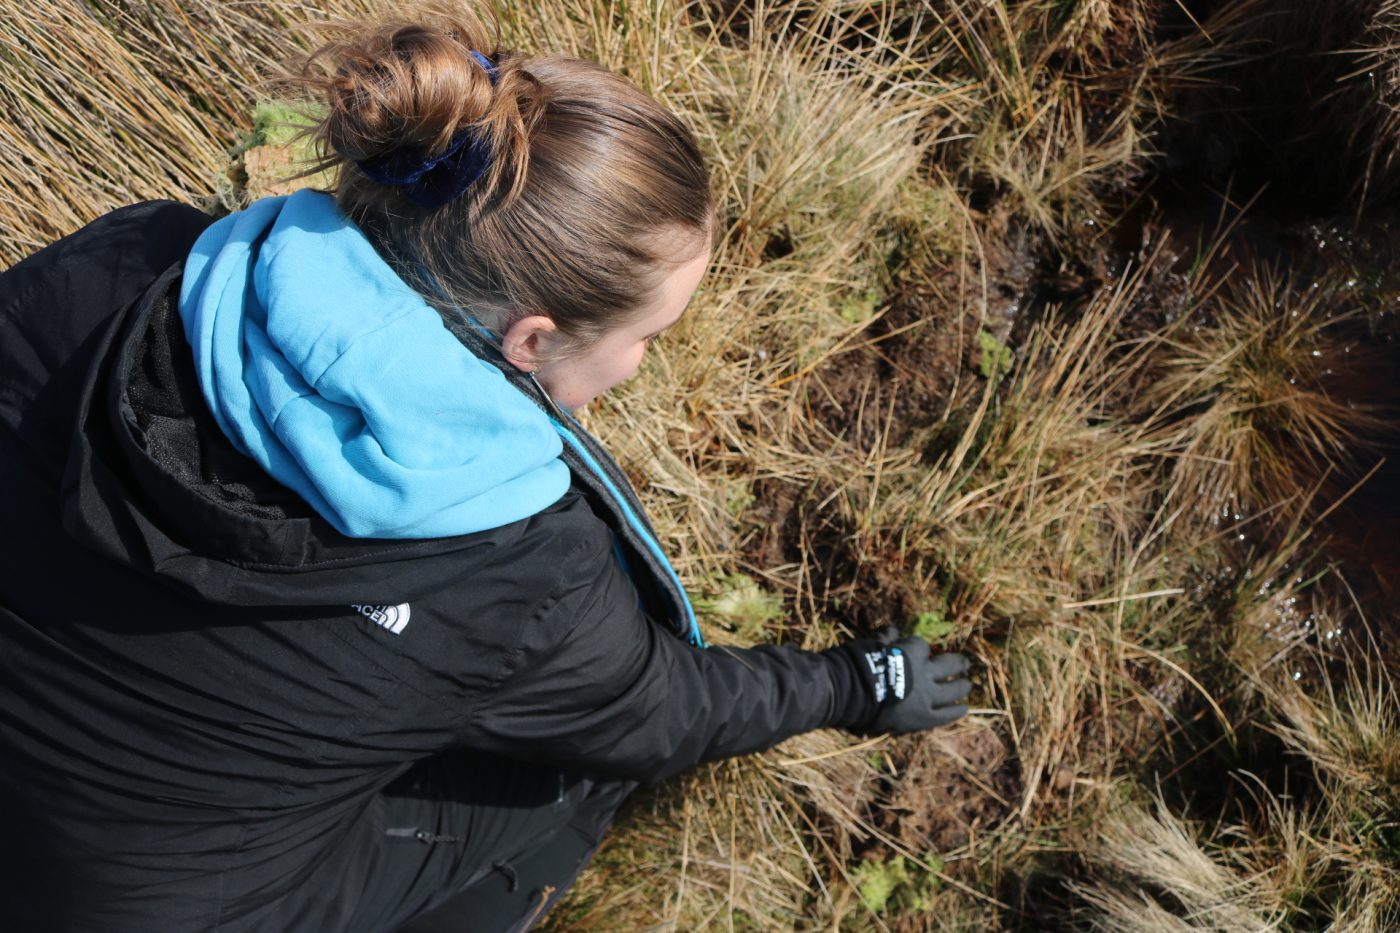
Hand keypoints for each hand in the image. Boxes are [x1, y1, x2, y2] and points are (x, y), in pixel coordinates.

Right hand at [841, 632, 970, 734]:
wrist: (853, 693)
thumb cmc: (859, 666)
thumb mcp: (872, 645)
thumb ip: (886, 637)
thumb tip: (894, 629)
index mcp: (912, 652)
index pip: (923, 646)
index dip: (921, 649)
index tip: (920, 651)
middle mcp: (925, 673)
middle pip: (950, 664)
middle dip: (958, 663)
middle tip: (965, 663)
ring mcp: (927, 696)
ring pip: (954, 689)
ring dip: (962, 686)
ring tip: (967, 685)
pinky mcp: (925, 717)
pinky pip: (946, 715)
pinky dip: (956, 711)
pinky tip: (964, 709)